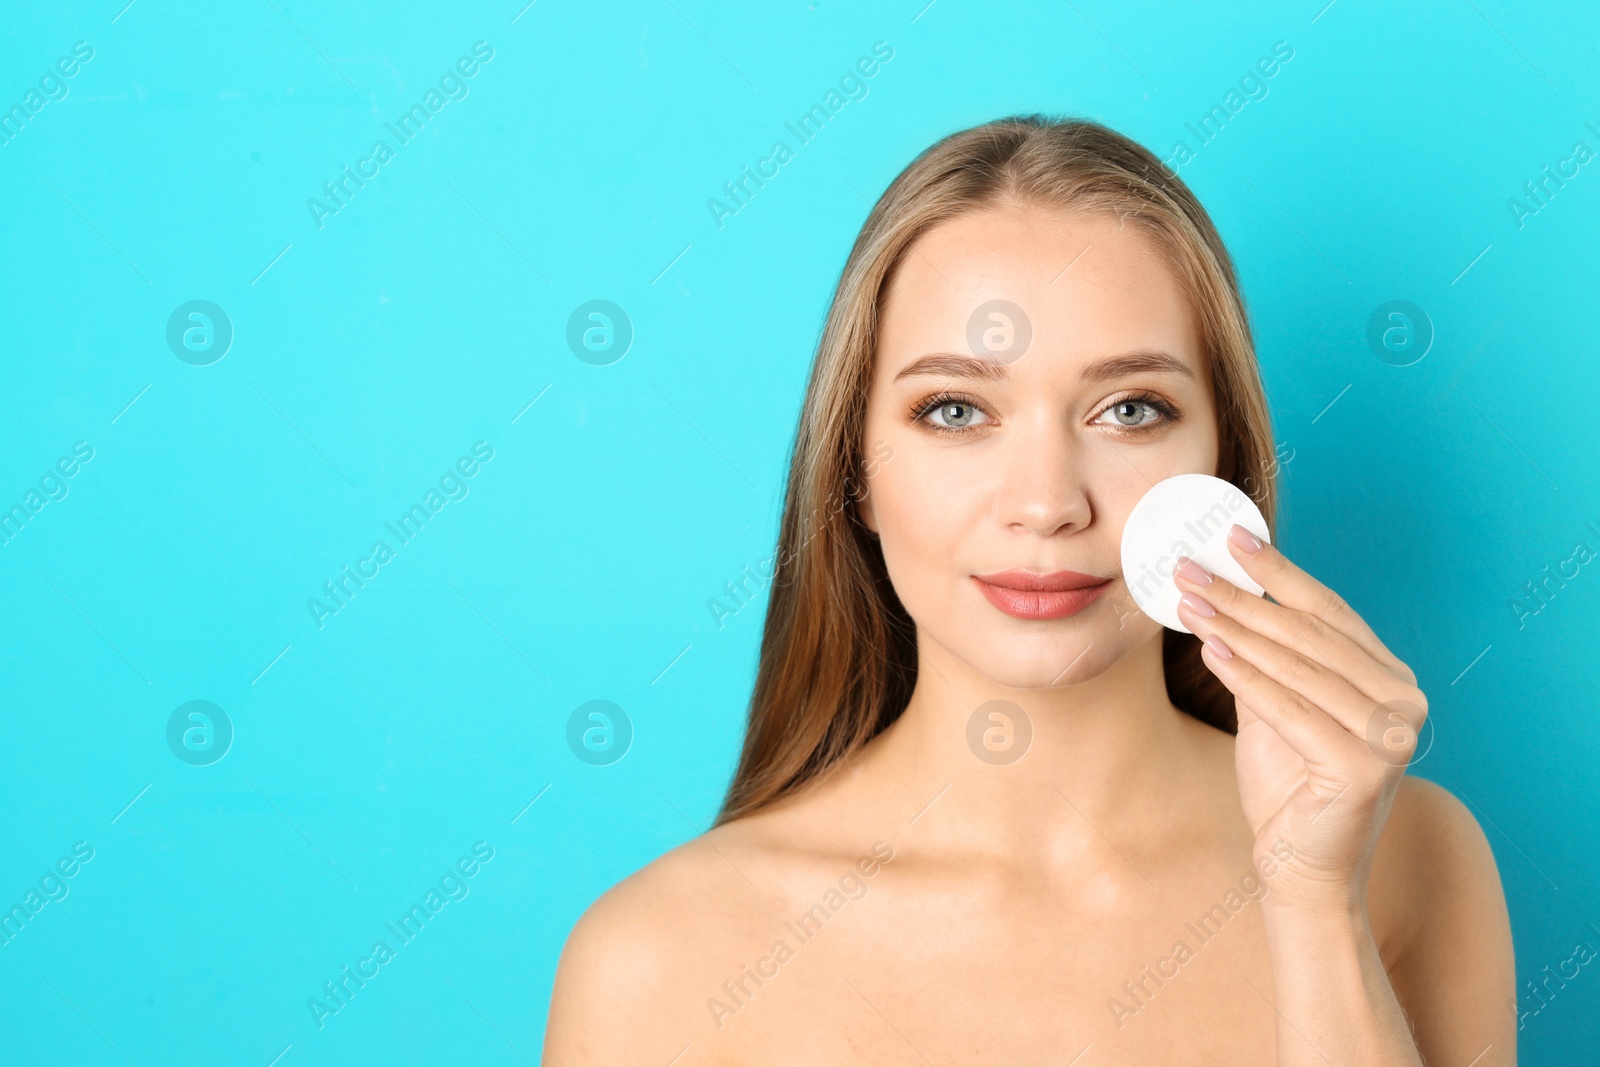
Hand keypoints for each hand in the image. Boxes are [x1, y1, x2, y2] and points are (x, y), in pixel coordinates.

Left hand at [1173, 524, 1427, 912]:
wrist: (1301, 868)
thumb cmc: (1288, 785)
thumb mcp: (1274, 705)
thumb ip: (1262, 654)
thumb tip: (1221, 588)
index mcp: (1390, 677)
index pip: (1328, 611)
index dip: (1279, 571)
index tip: (1230, 538)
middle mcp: (1403, 699)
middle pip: (1309, 633)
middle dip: (1243, 596)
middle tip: (1189, 569)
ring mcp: (1392, 734)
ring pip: (1298, 666)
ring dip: (1237, 630)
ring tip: (1190, 603)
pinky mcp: (1366, 766)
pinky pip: (1291, 710)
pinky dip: (1248, 679)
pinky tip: (1211, 652)